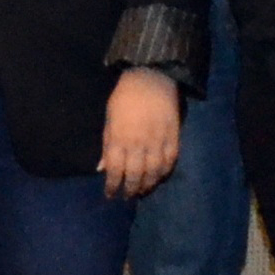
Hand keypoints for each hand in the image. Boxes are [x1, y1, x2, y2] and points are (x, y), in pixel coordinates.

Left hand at [98, 67, 182, 199]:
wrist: (151, 77)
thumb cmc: (124, 97)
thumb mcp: (109, 119)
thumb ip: (107, 145)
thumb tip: (101, 168)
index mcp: (119, 138)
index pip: (115, 171)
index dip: (112, 186)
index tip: (111, 195)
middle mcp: (138, 143)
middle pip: (135, 175)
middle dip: (130, 189)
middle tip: (128, 196)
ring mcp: (157, 141)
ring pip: (153, 172)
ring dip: (148, 185)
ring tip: (143, 190)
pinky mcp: (173, 136)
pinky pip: (170, 161)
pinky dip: (165, 172)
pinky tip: (160, 177)